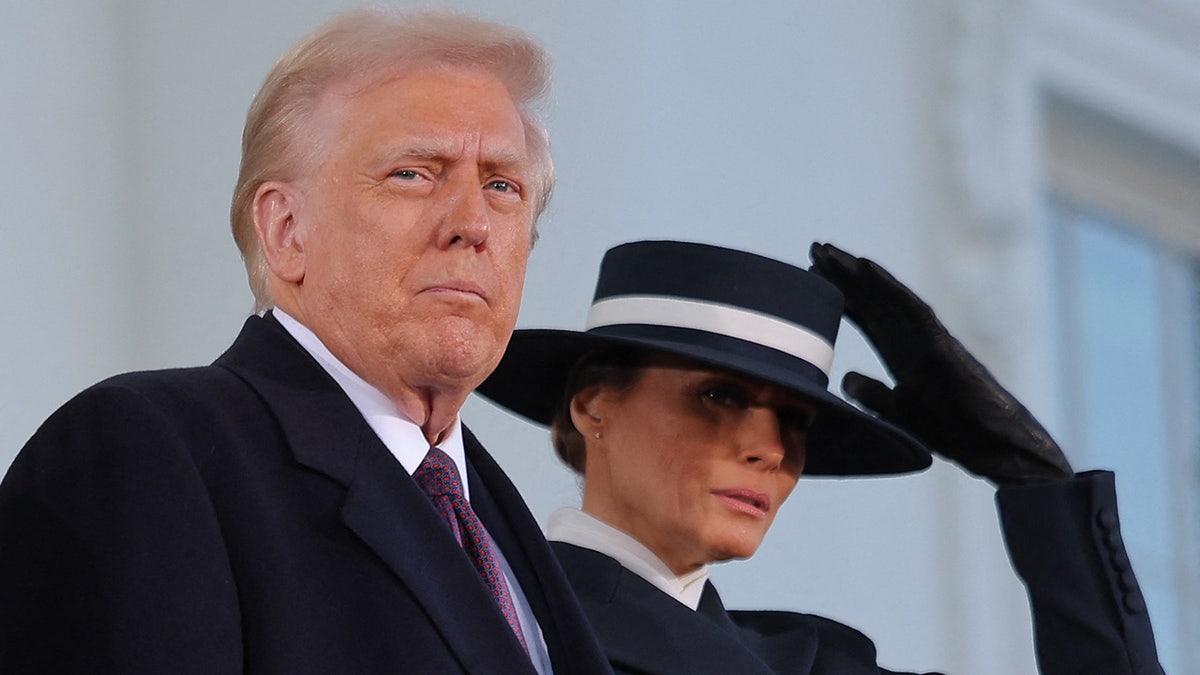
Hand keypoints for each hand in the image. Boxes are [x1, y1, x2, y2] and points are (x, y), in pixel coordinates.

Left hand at [808, 242, 1073, 483]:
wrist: (990, 444)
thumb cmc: (952, 429)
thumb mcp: (897, 410)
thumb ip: (872, 393)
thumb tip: (844, 377)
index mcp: (901, 353)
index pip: (866, 315)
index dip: (841, 295)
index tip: (813, 276)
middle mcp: (912, 338)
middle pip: (873, 298)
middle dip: (844, 275)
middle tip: (814, 248)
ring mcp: (927, 336)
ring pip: (887, 295)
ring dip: (858, 272)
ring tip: (829, 250)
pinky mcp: (941, 343)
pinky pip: (911, 307)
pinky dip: (888, 285)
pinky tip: (864, 266)